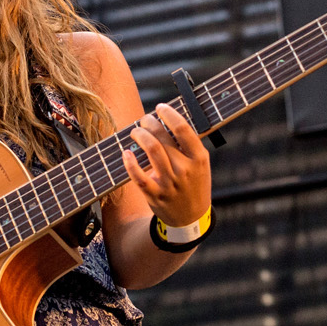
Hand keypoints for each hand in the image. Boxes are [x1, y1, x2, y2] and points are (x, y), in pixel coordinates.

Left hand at [121, 103, 211, 229]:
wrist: (191, 218)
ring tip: (136, 131)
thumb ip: (189, 145)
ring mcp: (169, 183)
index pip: (182, 128)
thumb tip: (168, 118)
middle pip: (162, 137)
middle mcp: (184, 169)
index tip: (160, 107)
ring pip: (151, 150)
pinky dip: (130, 163)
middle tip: (144, 120)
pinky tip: (126, 153)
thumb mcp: (200, 165)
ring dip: (139, 135)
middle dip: (149, 122)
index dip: (168, 113)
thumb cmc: (194, 184)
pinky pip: (139, 176)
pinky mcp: (155, 195)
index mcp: (198, 158)